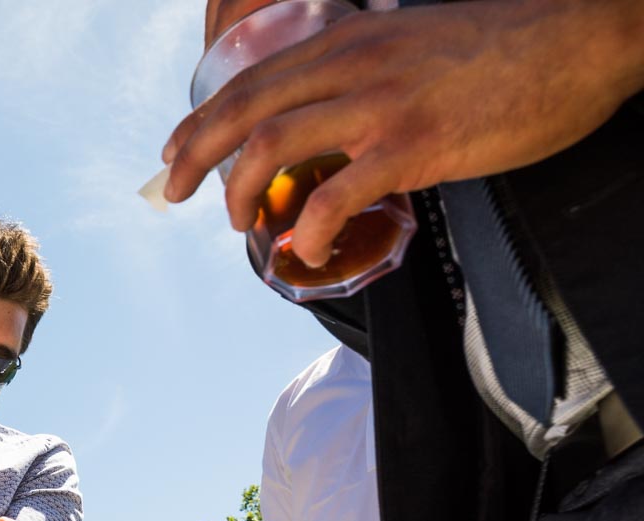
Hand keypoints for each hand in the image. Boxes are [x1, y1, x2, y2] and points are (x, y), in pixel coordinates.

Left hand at [164, 0, 643, 266]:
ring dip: (240, 192)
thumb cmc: (503, 47)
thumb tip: (336, 119)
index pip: (251, 81)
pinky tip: (303, 247)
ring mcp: (379, 105)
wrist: (579, 38)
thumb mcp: (414, 44)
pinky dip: (305, 228)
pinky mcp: (413, 144)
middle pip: (243, 111)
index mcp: (348, 42)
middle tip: (175, 193)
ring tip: (238, 223)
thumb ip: (366, 75)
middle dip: (195, 155)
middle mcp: (352, 66)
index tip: (176, 150)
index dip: (202, 120)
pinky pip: (334, 194)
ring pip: (271, 146)